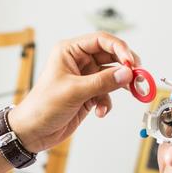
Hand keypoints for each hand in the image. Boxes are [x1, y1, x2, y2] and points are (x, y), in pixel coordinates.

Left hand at [8, 32, 138, 152]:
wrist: (33, 132)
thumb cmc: (42, 107)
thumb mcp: (74, 92)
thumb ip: (102, 82)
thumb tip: (126, 74)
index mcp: (70, 51)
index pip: (101, 40)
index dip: (119, 48)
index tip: (131, 62)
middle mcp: (79, 62)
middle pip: (111, 57)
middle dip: (125, 68)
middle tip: (138, 77)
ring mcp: (85, 78)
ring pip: (112, 76)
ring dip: (121, 86)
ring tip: (131, 92)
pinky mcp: (88, 94)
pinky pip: (107, 93)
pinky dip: (107, 102)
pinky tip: (100, 111)